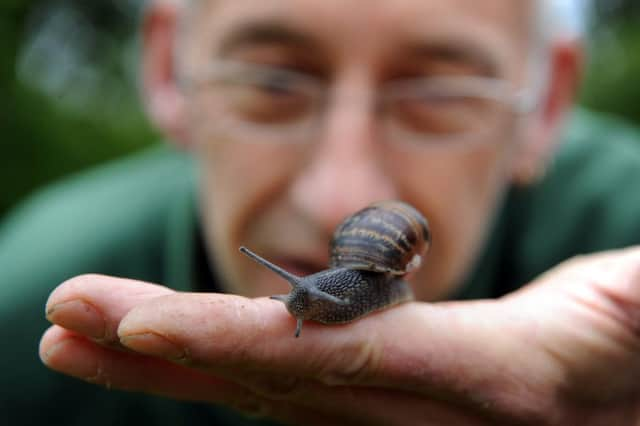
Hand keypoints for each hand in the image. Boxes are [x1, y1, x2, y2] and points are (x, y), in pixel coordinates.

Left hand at [40, 247, 639, 424]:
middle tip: (62, 320)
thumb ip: (617, 315)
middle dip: (166, 350)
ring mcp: (411, 407)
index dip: (239, 343)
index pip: (338, 358)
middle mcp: (434, 406)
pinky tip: (176, 347)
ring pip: (273, 386)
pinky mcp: (402, 392)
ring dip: (176, 357)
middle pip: (276, 380)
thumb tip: (604, 320)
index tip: (137, 324)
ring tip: (85, 333)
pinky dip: (232, 363)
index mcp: (490, 379)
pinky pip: (303, 383)